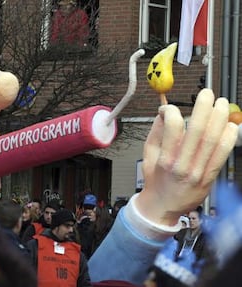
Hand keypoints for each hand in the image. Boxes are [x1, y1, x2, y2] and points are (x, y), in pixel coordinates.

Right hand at [135, 89, 237, 225]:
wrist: (163, 207)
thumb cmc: (155, 181)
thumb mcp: (148, 157)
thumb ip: (155, 133)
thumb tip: (164, 113)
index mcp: (165, 159)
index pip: (173, 127)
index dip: (173, 111)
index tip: (170, 108)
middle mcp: (183, 165)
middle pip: (198, 130)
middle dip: (204, 107)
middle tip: (206, 94)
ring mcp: (199, 172)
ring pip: (214, 140)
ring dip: (220, 118)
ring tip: (221, 104)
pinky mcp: (210, 177)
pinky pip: (223, 154)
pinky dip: (229, 137)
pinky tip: (230, 125)